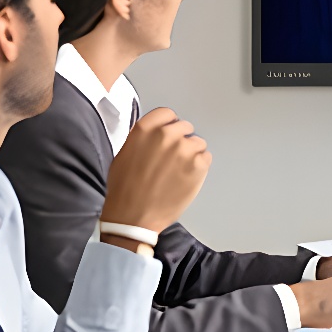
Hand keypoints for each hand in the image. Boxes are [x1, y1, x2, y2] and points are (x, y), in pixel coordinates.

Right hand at [100, 107, 209, 235]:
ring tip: (178, 172)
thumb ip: (143, 138)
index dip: (168, 125)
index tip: (168, 134)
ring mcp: (184, 149)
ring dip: (191, 154)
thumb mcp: (125, 154)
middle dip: (180, 141)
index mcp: (145, 129)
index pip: (167, 114)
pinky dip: (199, 167)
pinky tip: (185, 178)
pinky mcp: (198, 164)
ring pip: (197, 143)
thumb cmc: (125, 190)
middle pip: (184, 127)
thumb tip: (156, 134)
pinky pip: (206, 157)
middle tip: (173, 159)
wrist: (133, 216)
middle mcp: (165, 135)